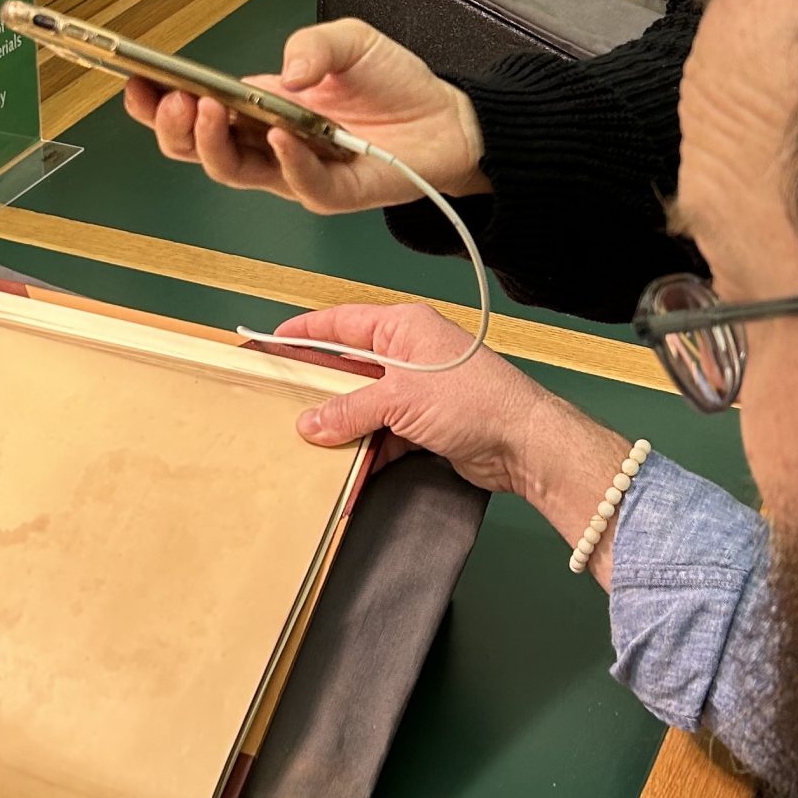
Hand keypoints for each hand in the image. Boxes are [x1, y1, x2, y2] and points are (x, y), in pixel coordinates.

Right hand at [122, 17, 488, 209]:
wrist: (447, 118)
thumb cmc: (393, 83)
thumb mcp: (350, 39)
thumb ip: (314, 44)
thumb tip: (284, 70)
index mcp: (259, 106)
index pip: (193, 111)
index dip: (157, 101)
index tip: (133, 79)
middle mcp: (267, 144)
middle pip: (197, 150)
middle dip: (172, 126)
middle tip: (172, 98)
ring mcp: (295, 171)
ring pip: (234, 173)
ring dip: (214, 145)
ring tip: (207, 111)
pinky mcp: (333, 192)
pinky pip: (299, 186)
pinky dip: (285, 162)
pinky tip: (279, 136)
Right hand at [279, 300, 625, 513]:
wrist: (522, 443)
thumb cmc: (472, 400)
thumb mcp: (400, 398)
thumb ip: (351, 409)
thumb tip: (311, 424)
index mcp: (404, 328)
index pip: (344, 322)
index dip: (307, 331)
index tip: (274, 340)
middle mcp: (410, 354)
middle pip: (351, 368)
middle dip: (321, 390)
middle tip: (281, 401)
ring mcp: (419, 392)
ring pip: (366, 407)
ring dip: (343, 429)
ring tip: (307, 446)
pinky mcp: (427, 426)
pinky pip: (384, 437)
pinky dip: (367, 455)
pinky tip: (347, 475)